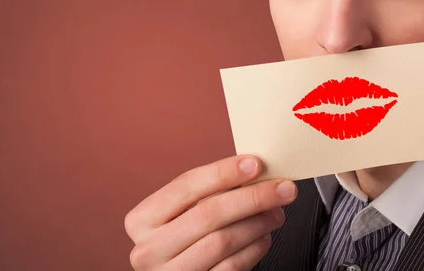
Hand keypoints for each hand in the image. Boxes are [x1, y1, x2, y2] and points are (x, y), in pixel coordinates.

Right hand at [124, 155, 297, 269]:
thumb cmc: (180, 242)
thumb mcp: (179, 216)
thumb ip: (205, 194)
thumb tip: (250, 169)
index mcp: (141, 220)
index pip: (185, 187)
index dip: (223, 173)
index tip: (255, 164)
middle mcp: (148, 249)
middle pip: (208, 214)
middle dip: (252, 197)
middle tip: (282, 188)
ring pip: (223, 241)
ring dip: (258, 223)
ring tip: (276, 212)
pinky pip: (231, 267)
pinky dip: (254, 249)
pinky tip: (264, 237)